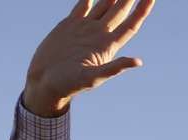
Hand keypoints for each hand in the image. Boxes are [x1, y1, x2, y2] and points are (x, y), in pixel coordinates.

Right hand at [23, 0, 155, 116]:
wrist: (46, 81)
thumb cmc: (69, 84)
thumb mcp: (92, 78)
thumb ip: (113, 68)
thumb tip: (138, 62)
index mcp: (108, 45)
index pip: (131, 24)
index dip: (142, 10)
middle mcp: (100, 34)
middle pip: (120, 11)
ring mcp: (86, 28)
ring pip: (104, 4)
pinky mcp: (70, 24)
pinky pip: (83, 4)